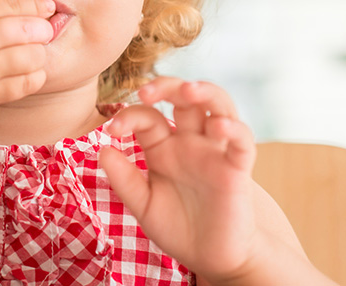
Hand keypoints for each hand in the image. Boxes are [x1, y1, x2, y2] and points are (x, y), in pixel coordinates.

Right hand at [0, 0, 54, 126]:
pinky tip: (32, 72)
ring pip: (33, 56)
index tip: (47, 6)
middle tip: (44, 30)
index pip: (13, 3)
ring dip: (40, 52)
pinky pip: (25, 84)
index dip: (36, 5)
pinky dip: (35, 76)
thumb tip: (22, 8)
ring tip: (35, 51)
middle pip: (29, 28)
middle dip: (43, 28)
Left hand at [99, 77, 261, 283]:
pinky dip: (234, 128)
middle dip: (167, 86)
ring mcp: (216, 150)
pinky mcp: (238, 167)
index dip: (129, 116)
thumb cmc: (178, 228)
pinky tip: (218, 126)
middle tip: (146, 91)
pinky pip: (242, 140)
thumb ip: (125, 180)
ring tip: (188, 90)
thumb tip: (102, 150)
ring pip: (218, 105)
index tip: (112, 129)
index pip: (148, 116)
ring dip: (205, 91)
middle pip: (184, 97)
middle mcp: (191, 141)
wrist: (211, 259)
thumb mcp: (144, 205)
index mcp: (164, 146)